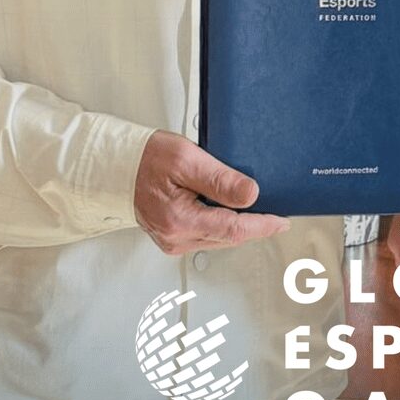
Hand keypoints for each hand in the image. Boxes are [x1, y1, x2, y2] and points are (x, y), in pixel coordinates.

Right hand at [133, 130, 288, 254]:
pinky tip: (229, 209)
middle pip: (229, 237)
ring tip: (254, 206)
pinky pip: (207, 234)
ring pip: (220, 238)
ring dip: (239, 224)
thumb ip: (220, 179)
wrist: (118, 167)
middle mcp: (176, 237)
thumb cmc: (146, 159)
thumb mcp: (186, 158)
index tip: (281, 222)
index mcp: (179, 219)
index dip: (262, 226)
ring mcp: (174, 240)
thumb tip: (250, 194)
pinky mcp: (173, 237)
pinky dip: (222, 223)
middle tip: (275, 211)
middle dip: (254, 225)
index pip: (233, 230)